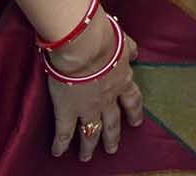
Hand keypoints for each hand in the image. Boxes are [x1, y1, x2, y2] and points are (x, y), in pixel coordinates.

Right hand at [47, 15, 142, 160]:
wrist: (84, 47)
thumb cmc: (104, 38)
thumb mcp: (122, 41)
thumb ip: (129, 49)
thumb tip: (136, 52)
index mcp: (122, 80)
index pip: (132, 100)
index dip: (134, 112)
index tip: (136, 123)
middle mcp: (108, 98)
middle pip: (112, 122)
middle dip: (112, 137)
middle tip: (112, 149)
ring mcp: (89, 107)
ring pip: (91, 131)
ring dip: (89, 145)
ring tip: (87, 157)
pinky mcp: (68, 111)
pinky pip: (64, 132)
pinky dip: (61, 144)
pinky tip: (58, 153)